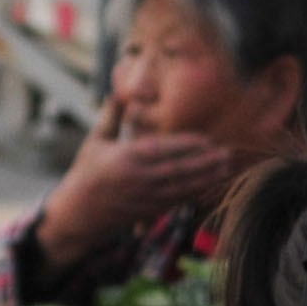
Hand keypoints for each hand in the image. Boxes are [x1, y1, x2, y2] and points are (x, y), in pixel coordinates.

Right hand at [37, 100, 235, 258]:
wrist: (79, 213)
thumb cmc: (87, 172)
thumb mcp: (96, 141)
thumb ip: (113, 118)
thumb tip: (118, 92)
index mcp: (126, 158)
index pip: (163, 149)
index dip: (188, 145)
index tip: (208, 139)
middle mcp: (139, 179)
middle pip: (179, 169)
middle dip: (206, 161)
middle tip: (228, 152)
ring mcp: (147, 197)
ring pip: (184, 187)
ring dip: (208, 178)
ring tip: (227, 167)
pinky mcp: (152, 211)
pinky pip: (180, 200)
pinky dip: (198, 192)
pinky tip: (213, 183)